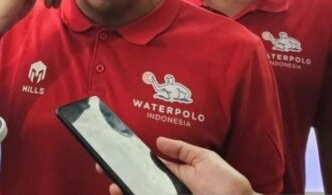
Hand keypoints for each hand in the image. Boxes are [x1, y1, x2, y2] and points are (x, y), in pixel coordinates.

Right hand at [96, 137, 253, 194]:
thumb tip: (158, 140)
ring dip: (124, 189)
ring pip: (140, 193)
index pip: (149, 167)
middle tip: (104, 169)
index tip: (115, 154)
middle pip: (140, 183)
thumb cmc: (227, 186)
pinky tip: (124, 192)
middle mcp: (169, 189)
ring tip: (112, 185)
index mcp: (177, 175)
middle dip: (121, 176)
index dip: (132, 161)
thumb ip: (182, 150)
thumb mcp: (205, 159)